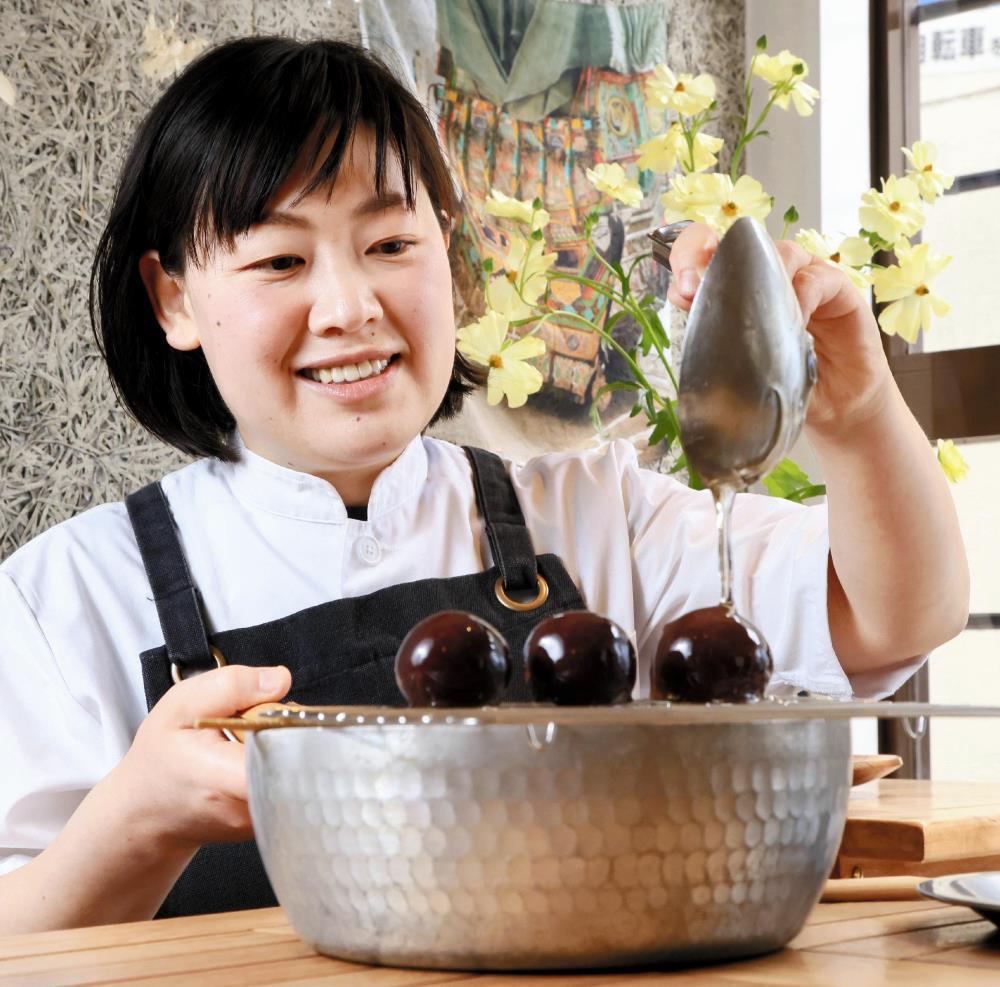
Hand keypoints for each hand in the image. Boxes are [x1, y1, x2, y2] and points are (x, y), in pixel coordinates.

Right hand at [108, 664, 291, 851]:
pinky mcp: (270, 820)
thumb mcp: (182, 705)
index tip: (275, 709)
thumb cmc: (160, 759)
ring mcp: (262, 818)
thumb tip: (280, 680)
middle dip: (291, 727)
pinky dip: (281, 760)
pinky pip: (292, 781)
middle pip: (301, 758)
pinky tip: (254, 754)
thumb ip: (232, 686)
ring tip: (249, 737)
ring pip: (299, 769)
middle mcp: (249, 807)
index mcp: (224, 778)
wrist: (147, 810)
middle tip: (258, 717)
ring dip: (286, 744)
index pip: (288, 755)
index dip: (296, 725)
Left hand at [666, 222, 894, 433]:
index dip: (689, 258)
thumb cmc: (784, 385)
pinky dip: (800, 294)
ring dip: (759, 277)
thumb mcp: (739, 368)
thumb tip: (688, 324)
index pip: (707, 254)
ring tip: (751, 313)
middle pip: (739, 242)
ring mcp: (804, 276)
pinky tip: (793, 321)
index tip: (680, 290)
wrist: (834, 408)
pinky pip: (815, 278)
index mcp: (738, 289)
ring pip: (778, 253)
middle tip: (695, 288)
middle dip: (712, 257)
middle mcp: (770, 274)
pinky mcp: (837, 287)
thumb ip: (715, 343)